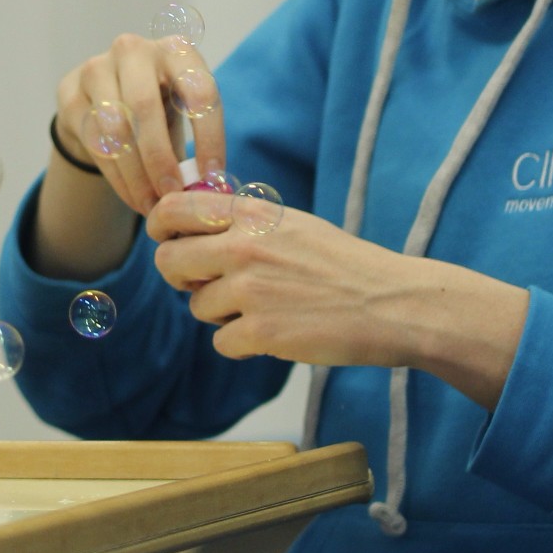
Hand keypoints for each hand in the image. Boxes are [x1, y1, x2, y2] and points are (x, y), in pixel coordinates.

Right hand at [55, 33, 226, 214]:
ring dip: (136, 175)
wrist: (104, 96)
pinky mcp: (70, 93)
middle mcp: (133, 50)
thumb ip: (197, 143)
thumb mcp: (181, 112)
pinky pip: (93, 141)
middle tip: (172, 196)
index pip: (198, 89)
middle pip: (145, 106)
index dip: (208, 136)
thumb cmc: (157, 106)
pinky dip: (116, 177)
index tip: (212, 176)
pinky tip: (132, 196)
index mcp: (175, 50)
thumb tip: (210, 189)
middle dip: (160, 158)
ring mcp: (96, 68)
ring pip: (115, 127)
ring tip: (151, 205)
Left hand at [146, 187, 413, 366]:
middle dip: (180, 278)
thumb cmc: (343, 264)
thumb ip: (243, 223)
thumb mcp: (292, 223)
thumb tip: (191, 230)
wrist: (392, 303)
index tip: (166, 240)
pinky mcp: (262, 332)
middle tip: (203, 284)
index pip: (174, 208)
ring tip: (263, 309)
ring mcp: (251, 290)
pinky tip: (273, 334)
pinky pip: (221, 342)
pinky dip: (241, 344)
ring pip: (197, 307)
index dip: (160, 227)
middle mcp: (244, 246)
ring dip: (220, 314)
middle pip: (168, 262)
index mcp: (252, 214)